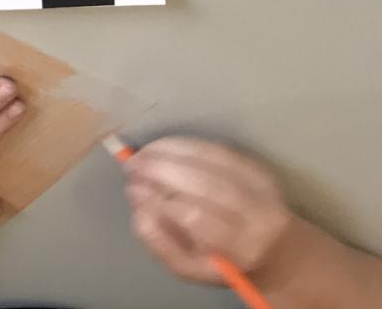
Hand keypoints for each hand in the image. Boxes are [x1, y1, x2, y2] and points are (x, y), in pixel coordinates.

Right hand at [124, 137, 295, 283]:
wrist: (277, 250)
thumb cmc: (224, 261)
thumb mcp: (189, 266)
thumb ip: (160, 242)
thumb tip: (139, 208)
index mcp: (240, 248)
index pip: (197, 218)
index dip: (161, 200)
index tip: (133, 190)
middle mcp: (258, 215)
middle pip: (207, 183)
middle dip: (163, 169)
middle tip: (132, 165)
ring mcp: (262, 188)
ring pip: (213, 159)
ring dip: (172, 150)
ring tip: (142, 153)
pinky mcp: (258, 168)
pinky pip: (219, 148)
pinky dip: (187, 143)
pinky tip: (163, 146)